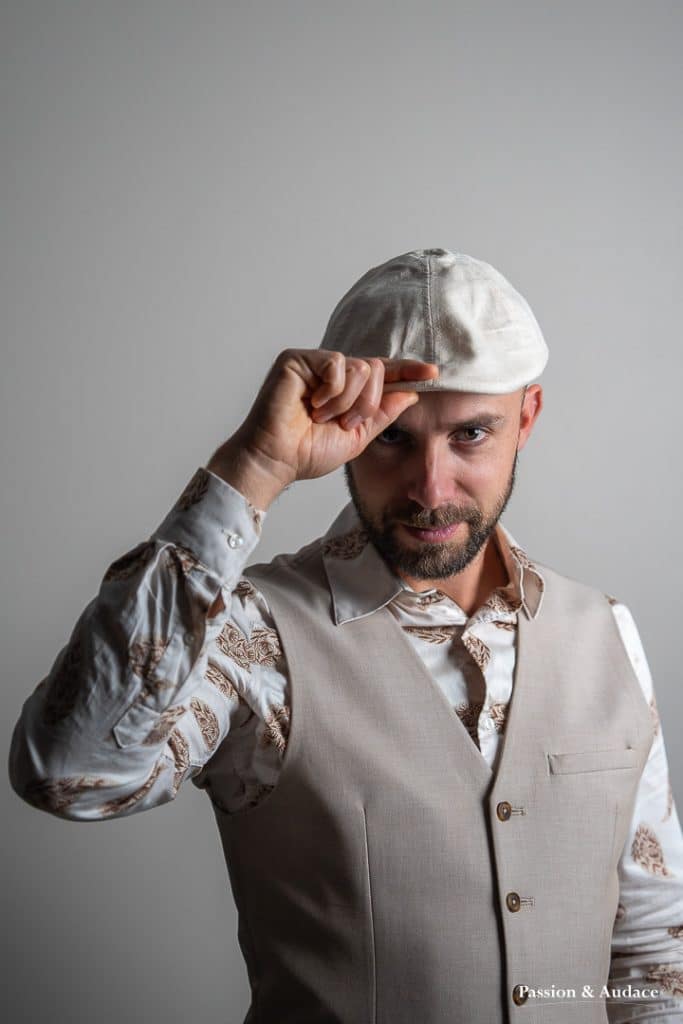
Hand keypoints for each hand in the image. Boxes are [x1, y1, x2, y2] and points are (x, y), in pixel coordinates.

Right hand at [207, 348, 437, 506]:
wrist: (277, 460)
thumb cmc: (307, 452)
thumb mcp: (357, 436)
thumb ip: (383, 413)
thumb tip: (411, 393)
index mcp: (346, 390)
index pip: (382, 373)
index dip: (407, 370)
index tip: (433, 372)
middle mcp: (331, 372)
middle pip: (375, 369)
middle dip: (369, 402)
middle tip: (346, 423)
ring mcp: (314, 363)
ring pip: (360, 367)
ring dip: (349, 401)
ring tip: (325, 417)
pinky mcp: (297, 358)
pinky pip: (337, 364)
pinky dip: (332, 391)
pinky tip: (313, 406)